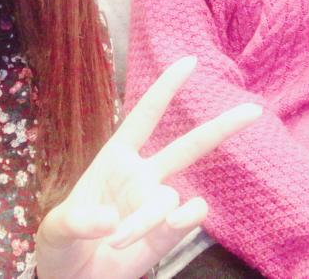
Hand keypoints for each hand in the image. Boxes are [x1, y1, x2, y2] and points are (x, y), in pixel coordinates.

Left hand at [35, 57, 261, 278]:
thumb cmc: (61, 246)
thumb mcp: (55, 229)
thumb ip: (78, 221)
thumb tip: (111, 220)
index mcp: (115, 159)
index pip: (144, 117)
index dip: (165, 88)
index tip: (190, 61)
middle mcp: (143, 176)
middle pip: (188, 145)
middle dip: (220, 127)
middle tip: (253, 110)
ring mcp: (157, 204)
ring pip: (170, 197)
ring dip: (148, 217)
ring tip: (119, 240)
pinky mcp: (168, 234)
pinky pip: (187, 218)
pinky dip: (184, 219)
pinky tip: (173, 224)